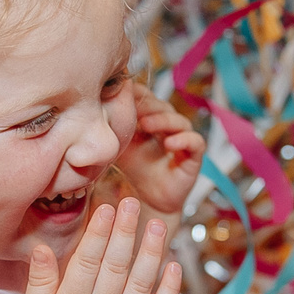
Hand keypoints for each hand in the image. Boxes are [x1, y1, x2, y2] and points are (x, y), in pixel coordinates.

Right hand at [16, 198, 181, 293]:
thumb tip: (41, 246)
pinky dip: (169, 291)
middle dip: (126, 232)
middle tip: (134, 203)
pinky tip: (174, 266)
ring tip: (158, 226)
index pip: (87, 262)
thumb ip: (39, 282)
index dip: (99, 232)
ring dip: (152, 254)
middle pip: (116, 268)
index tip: (107, 207)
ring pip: (141, 286)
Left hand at [117, 88, 204, 214]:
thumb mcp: (121, 144)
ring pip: (179, 120)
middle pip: (163, 106)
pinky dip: (184, 139)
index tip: (122, 96)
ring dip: (163, 120)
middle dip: (147, 106)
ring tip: (146, 125)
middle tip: (132, 110)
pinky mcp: (194, 155)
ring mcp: (183, 138)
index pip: (147, 98)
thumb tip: (99, 104)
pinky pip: (195, 142)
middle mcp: (169, 125)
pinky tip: (169, 144)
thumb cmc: (135, 168)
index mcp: (151, 118)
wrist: (148, 198)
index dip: (137, 95)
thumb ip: (115, 125)